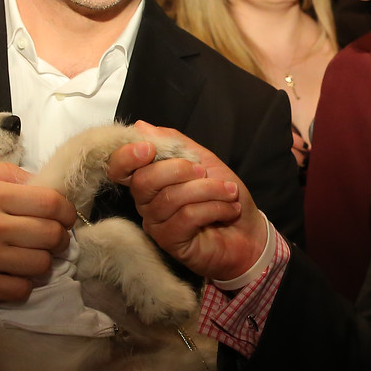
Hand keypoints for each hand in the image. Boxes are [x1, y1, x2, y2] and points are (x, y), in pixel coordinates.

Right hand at [0, 161, 75, 304]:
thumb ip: (3, 173)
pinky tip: (16, 274)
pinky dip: (25, 284)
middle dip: (59, 236)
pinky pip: (21, 290)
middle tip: (51, 236)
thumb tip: (38, 181)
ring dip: (44, 261)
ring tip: (33, 255)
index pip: (50, 203)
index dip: (66, 210)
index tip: (63, 214)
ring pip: (41, 265)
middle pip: (51, 235)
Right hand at [108, 122, 268, 282]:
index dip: (126, 156)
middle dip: (178, 169)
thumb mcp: (204, 160)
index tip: (149, 149)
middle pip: (143, 181)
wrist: (250, 232)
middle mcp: (147, 204)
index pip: (119, 169)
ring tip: (229, 192)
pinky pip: (186, 217)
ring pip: (170, 198)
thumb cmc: (225, 197)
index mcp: (150, 181)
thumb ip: (174, 143)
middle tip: (204, 171)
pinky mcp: (171, 243)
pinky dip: (214, 207)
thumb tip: (141, 127)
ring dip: (207, 189)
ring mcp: (157, 225)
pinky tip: (229, 209)